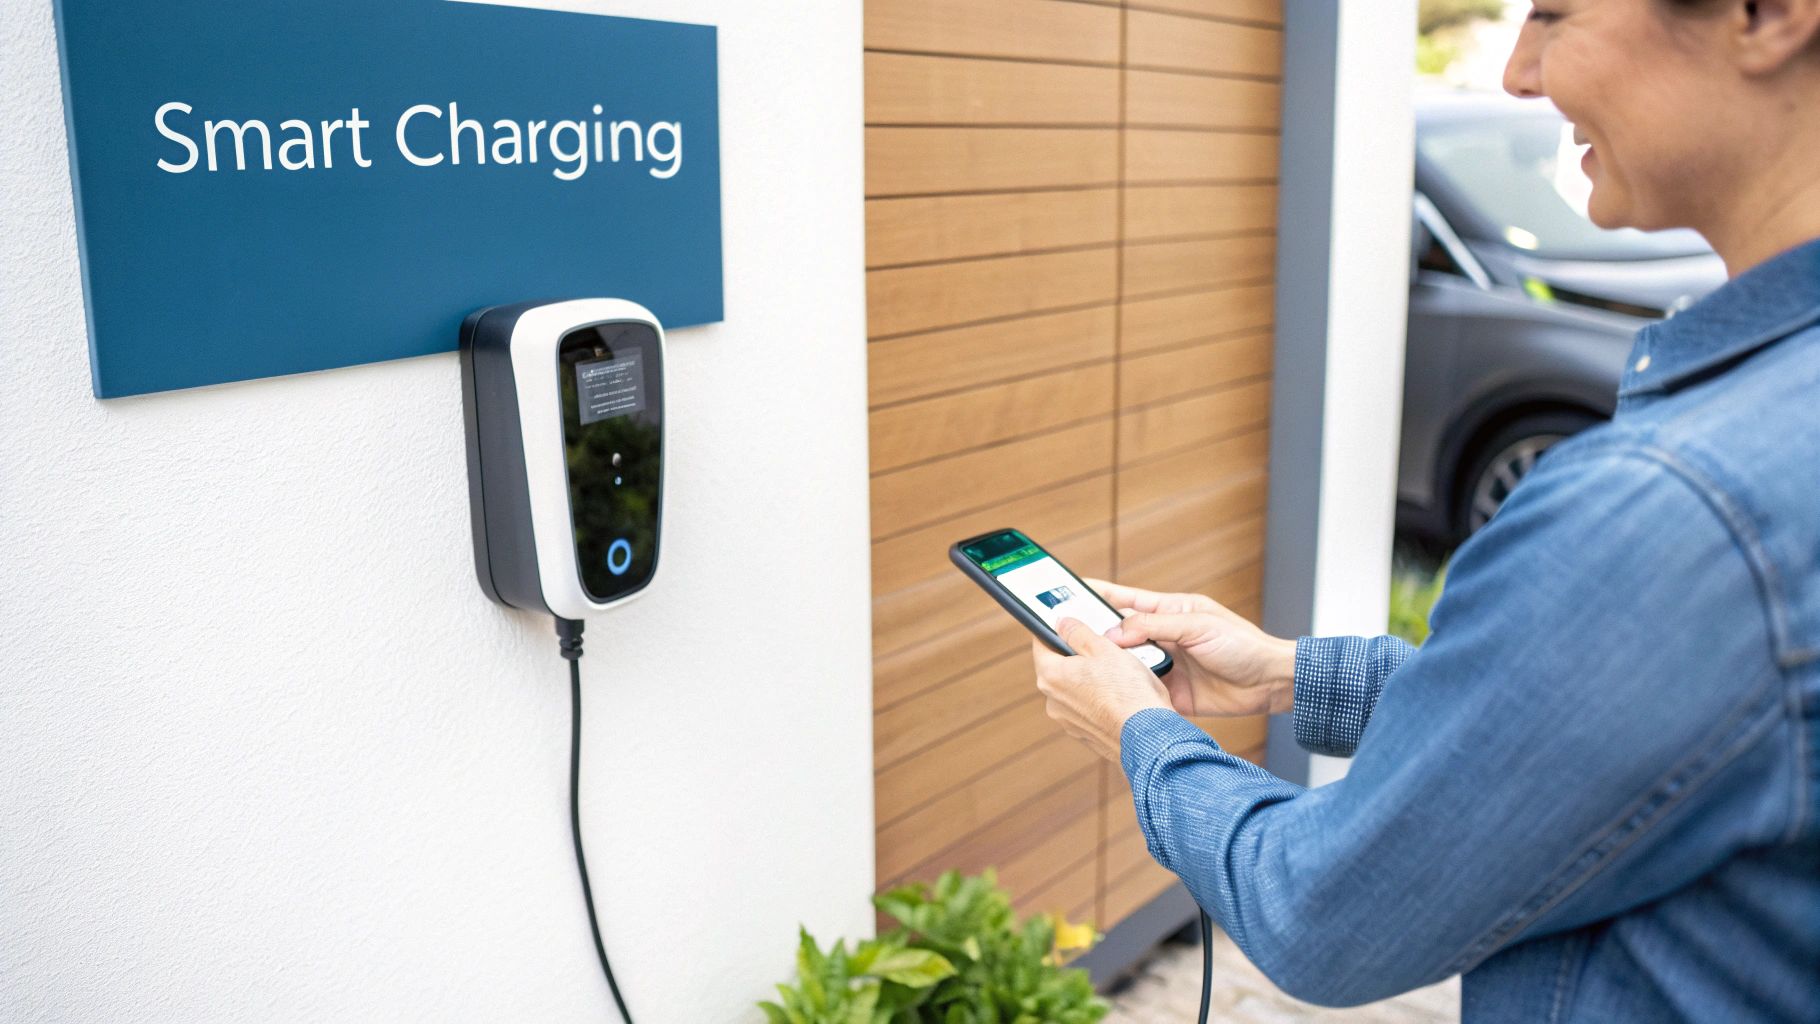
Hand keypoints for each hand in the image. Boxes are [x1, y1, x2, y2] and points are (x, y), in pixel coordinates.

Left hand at [1032, 618, 1173, 760]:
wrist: (1149, 736)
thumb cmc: (1128, 691)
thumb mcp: (1104, 649)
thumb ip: (1078, 633)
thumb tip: (1062, 623)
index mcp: (1050, 675)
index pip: (1041, 643)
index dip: (1055, 630)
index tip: (1069, 624)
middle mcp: (1053, 701)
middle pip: (1059, 667)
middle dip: (1078, 656)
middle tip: (1103, 647)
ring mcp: (1068, 721)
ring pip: (1075, 689)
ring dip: (1090, 679)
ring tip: (1118, 673)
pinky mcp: (1085, 735)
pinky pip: (1088, 709)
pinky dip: (1100, 701)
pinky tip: (1121, 696)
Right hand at [1087, 579, 1296, 718]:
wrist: (1272, 683)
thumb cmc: (1243, 645)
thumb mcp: (1197, 626)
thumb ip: (1154, 626)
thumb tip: (1114, 633)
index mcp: (1169, 611)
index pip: (1124, 600)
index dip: (1096, 596)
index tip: (1067, 592)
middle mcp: (1163, 638)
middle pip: (1119, 635)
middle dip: (1094, 636)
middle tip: (1066, 639)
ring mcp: (1166, 667)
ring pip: (1126, 666)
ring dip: (1110, 668)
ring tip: (1085, 669)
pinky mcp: (1171, 695)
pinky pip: (1142, 693)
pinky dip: (1128, 694)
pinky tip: (1111, 696)